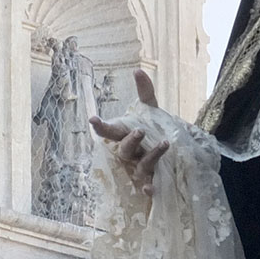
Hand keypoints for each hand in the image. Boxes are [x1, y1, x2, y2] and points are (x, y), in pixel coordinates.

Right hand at [89, 70, 169, 194]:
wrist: (166, 158)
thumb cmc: (151, 132)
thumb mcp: (150, 112)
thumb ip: (145, 92)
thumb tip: (137, 70)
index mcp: (126, 135)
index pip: (111, 130)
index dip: (102, 126)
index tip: (93, 119)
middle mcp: (130, 152)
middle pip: (124, 148)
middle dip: (130, 140)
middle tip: (139, 131)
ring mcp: (139, 167)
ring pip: (141, 165)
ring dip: (151, 155)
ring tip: (165, 143)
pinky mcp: (150, 180)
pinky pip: (147, 185)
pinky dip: (147, 188)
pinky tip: (150, 188)